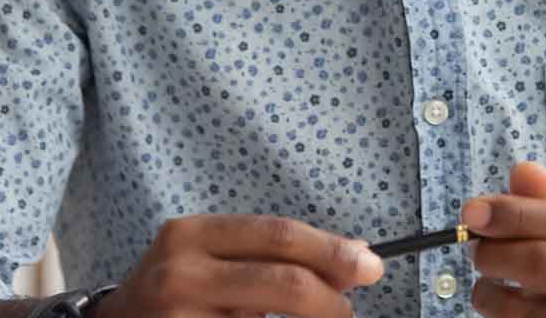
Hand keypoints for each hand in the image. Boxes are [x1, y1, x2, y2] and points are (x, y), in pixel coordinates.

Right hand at [96, 214, 384, 317]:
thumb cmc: (174, 291)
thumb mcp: (210, 257)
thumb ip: (270, 253)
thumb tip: (353, 254)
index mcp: (190, 235)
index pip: (278, 236)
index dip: (331, 250)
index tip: (370, 264)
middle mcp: (181, 274)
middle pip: (284, 282)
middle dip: (332, 298)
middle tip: (350, 310)